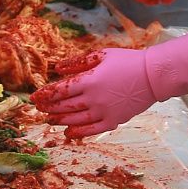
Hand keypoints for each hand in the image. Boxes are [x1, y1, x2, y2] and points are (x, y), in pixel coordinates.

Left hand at [31, 49, 155, 138]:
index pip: (60, 90)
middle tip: (39, 109)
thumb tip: (57, 68)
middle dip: (49, 108)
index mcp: (89, 80)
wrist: (153, 76)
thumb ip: (77, 63)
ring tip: (50, 120)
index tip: (34, 98)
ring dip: (60, 120)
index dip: (45, 95)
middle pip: (65, 106)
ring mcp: (105, 112)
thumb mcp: (101, 55)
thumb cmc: (127, 61)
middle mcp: (94, 99)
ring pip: (76, 120)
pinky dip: (79, 133)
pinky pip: (93, 130)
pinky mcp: (115, 121)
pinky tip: (69, 133)